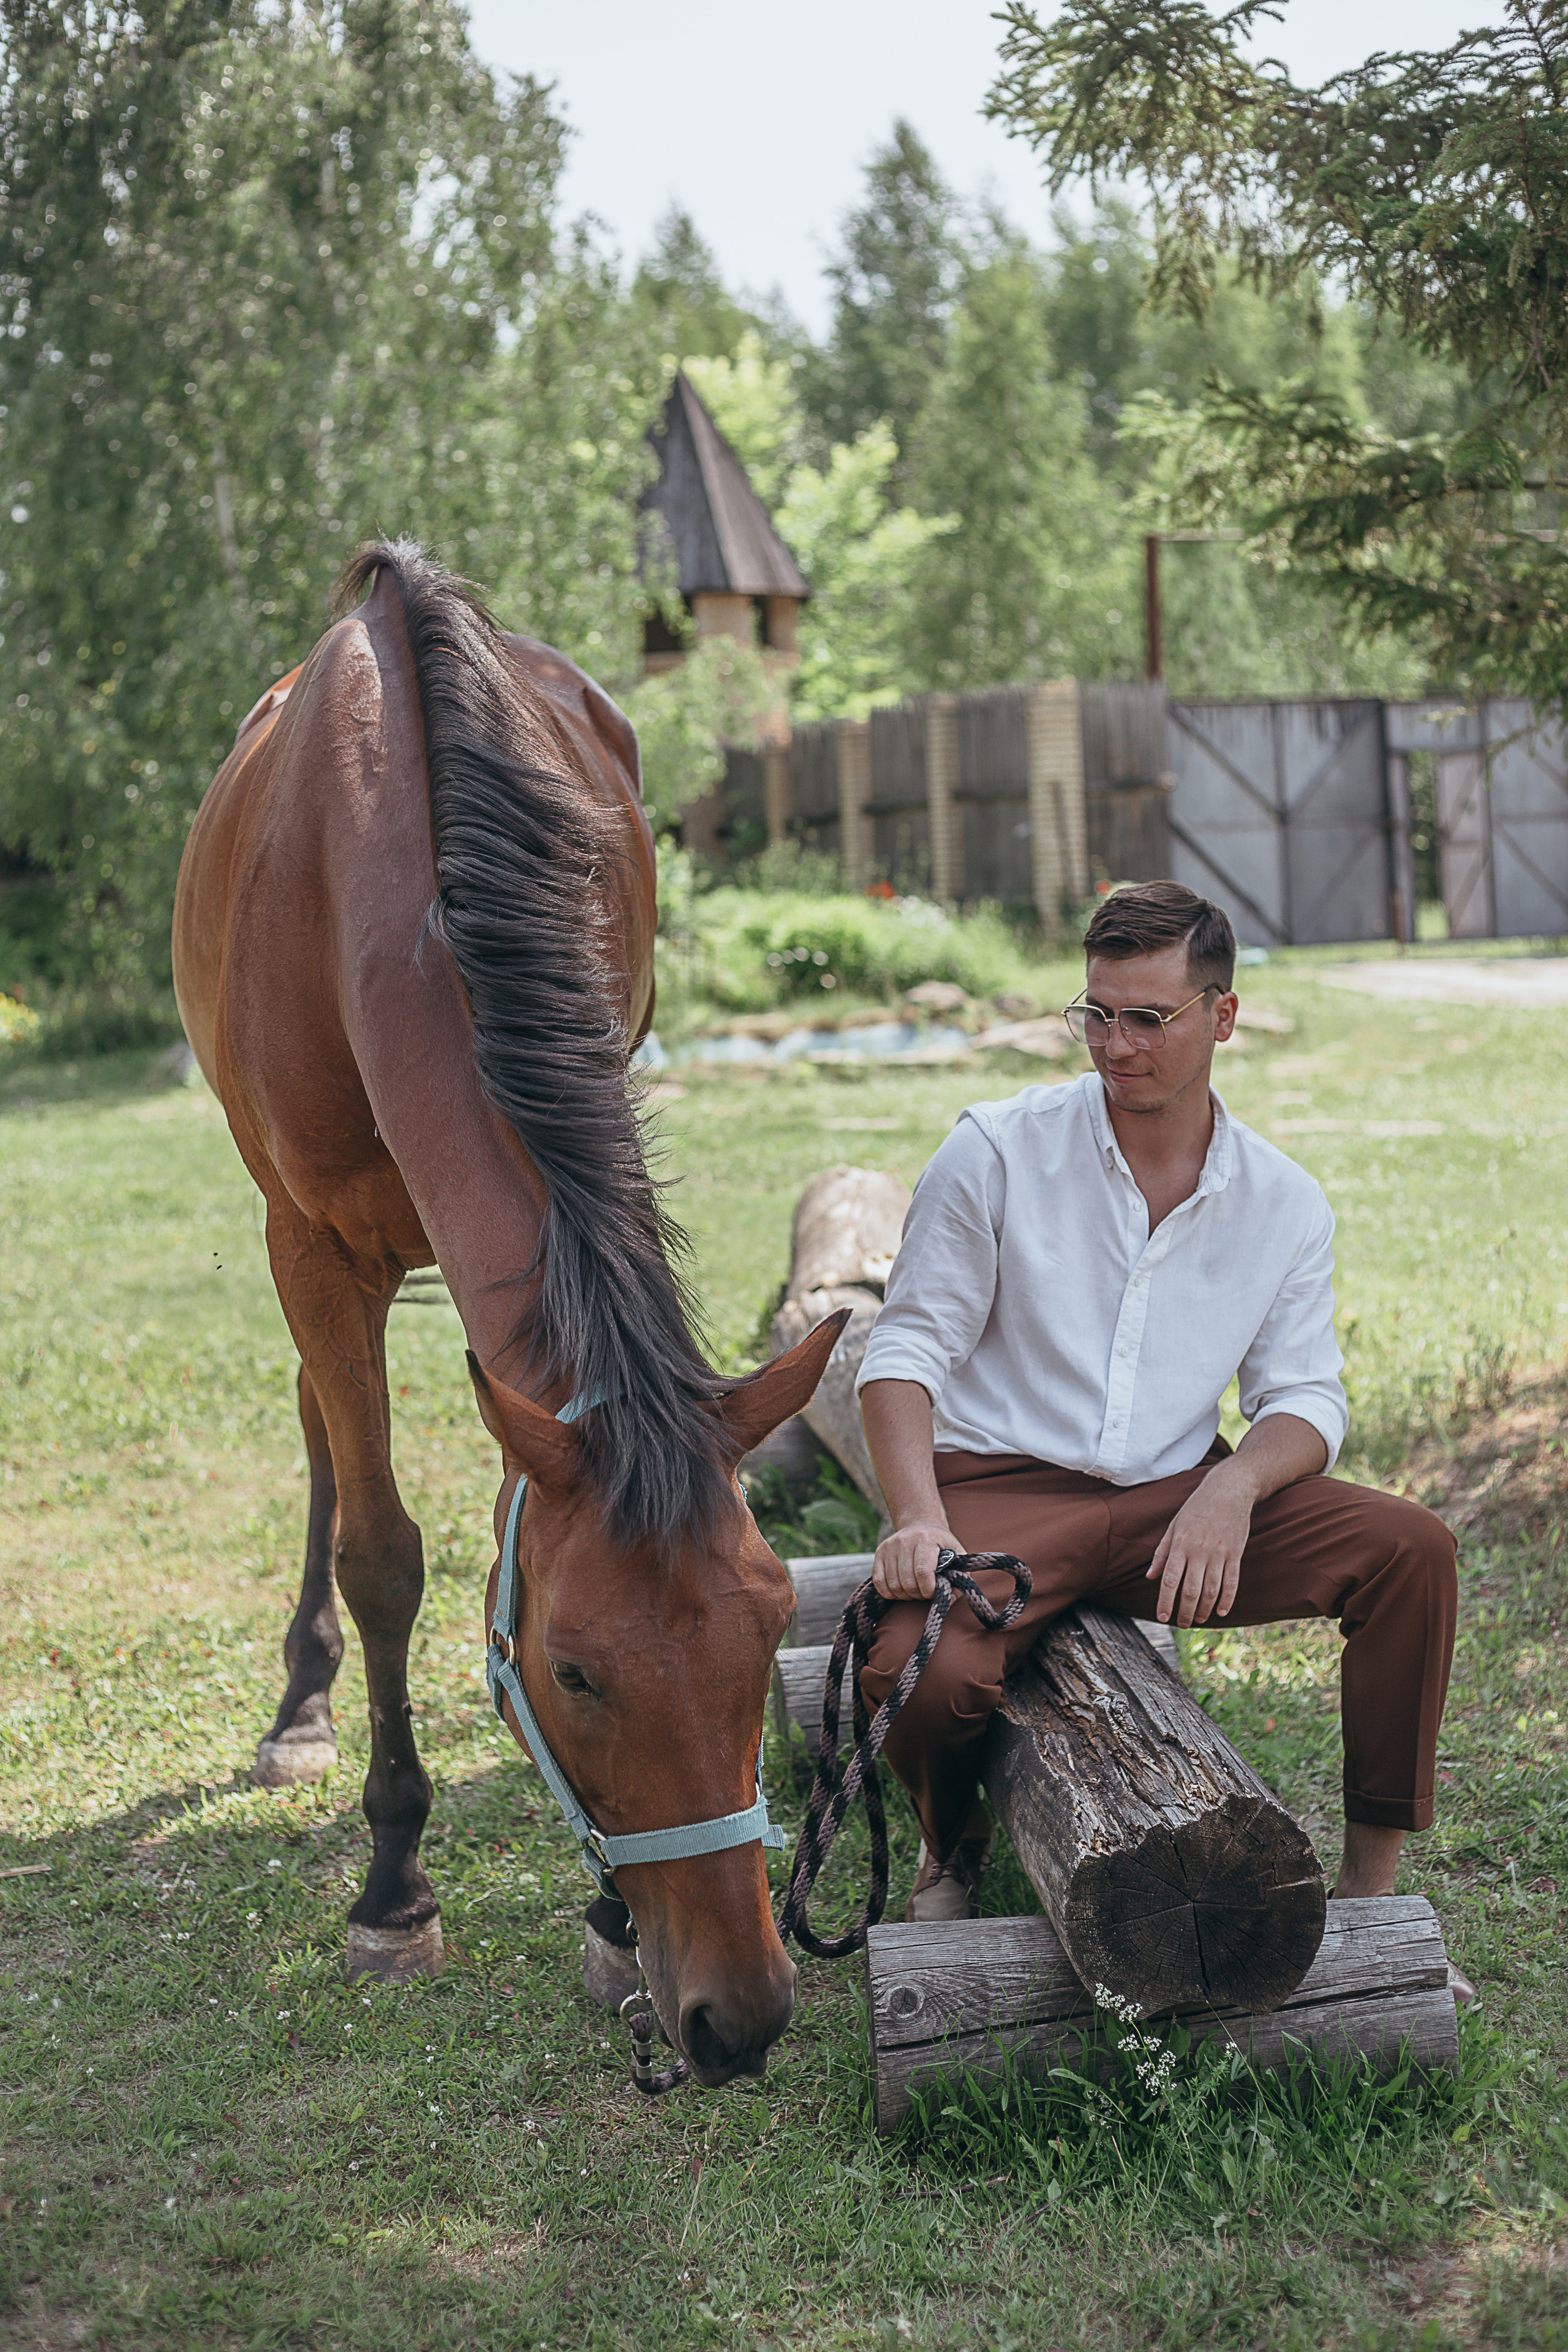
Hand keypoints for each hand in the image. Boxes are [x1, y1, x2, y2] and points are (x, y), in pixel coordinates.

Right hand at [873, 1517, 952, 1600]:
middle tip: (924, 1592)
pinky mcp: (879, 1552)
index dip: (929, 1590)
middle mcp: (905, 1541)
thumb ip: (959, 1578)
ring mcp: (890, 1546)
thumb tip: (948, 1601)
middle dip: (918, 1594)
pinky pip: (879, 1581)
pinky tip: (899, 1591)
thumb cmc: (941, 1544)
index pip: (923, 1572)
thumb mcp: (957, 1555)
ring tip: (914, 1591)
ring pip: (894, 1584)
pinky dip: (889, 1593)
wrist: (921, 1524)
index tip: (933, 1593)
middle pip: (908, 1582)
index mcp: (926, 1539)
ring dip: (905, 1595)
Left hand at [1146, 1465, 1255, 1627]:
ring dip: (1204, 1609)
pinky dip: (1227, 1600)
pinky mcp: (1235, 1554)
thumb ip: (1162, 1552)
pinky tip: (1221, 1611)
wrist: (1229, 1490)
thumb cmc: (1196, 1507)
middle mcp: (1199, 1551)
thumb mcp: (1174, 1525)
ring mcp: (1219, 1553)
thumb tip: (1150, 1576)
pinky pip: (1232, 1582)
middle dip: (1184, 1611)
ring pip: (1212, 1590)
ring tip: (1197, 1619)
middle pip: (1191, 1590)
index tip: (1162, 1617)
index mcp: (1180, 1544)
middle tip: (1180, 1624)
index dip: (1165, 1601)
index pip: (1170, 1580)